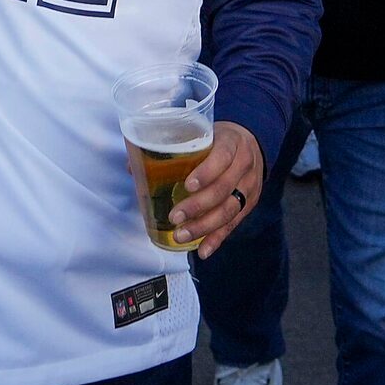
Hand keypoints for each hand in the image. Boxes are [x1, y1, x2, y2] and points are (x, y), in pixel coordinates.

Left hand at [168, 122, 264, 260]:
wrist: (253, 144)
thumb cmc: (219, 139)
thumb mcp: (204, 133)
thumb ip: (173, 146)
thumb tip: (132, 165)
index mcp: (232, 142)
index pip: (222, 157)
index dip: (206, 173)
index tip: (187, 185)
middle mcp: (244, 166)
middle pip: (223, 189)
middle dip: (198, 206)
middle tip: (175, 217)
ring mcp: (248, 187)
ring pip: (228, 210)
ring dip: (204, 226)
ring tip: (181, 236)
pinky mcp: (248, 205)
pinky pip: (233, 224)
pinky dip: (217, 239)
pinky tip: (203, 251)